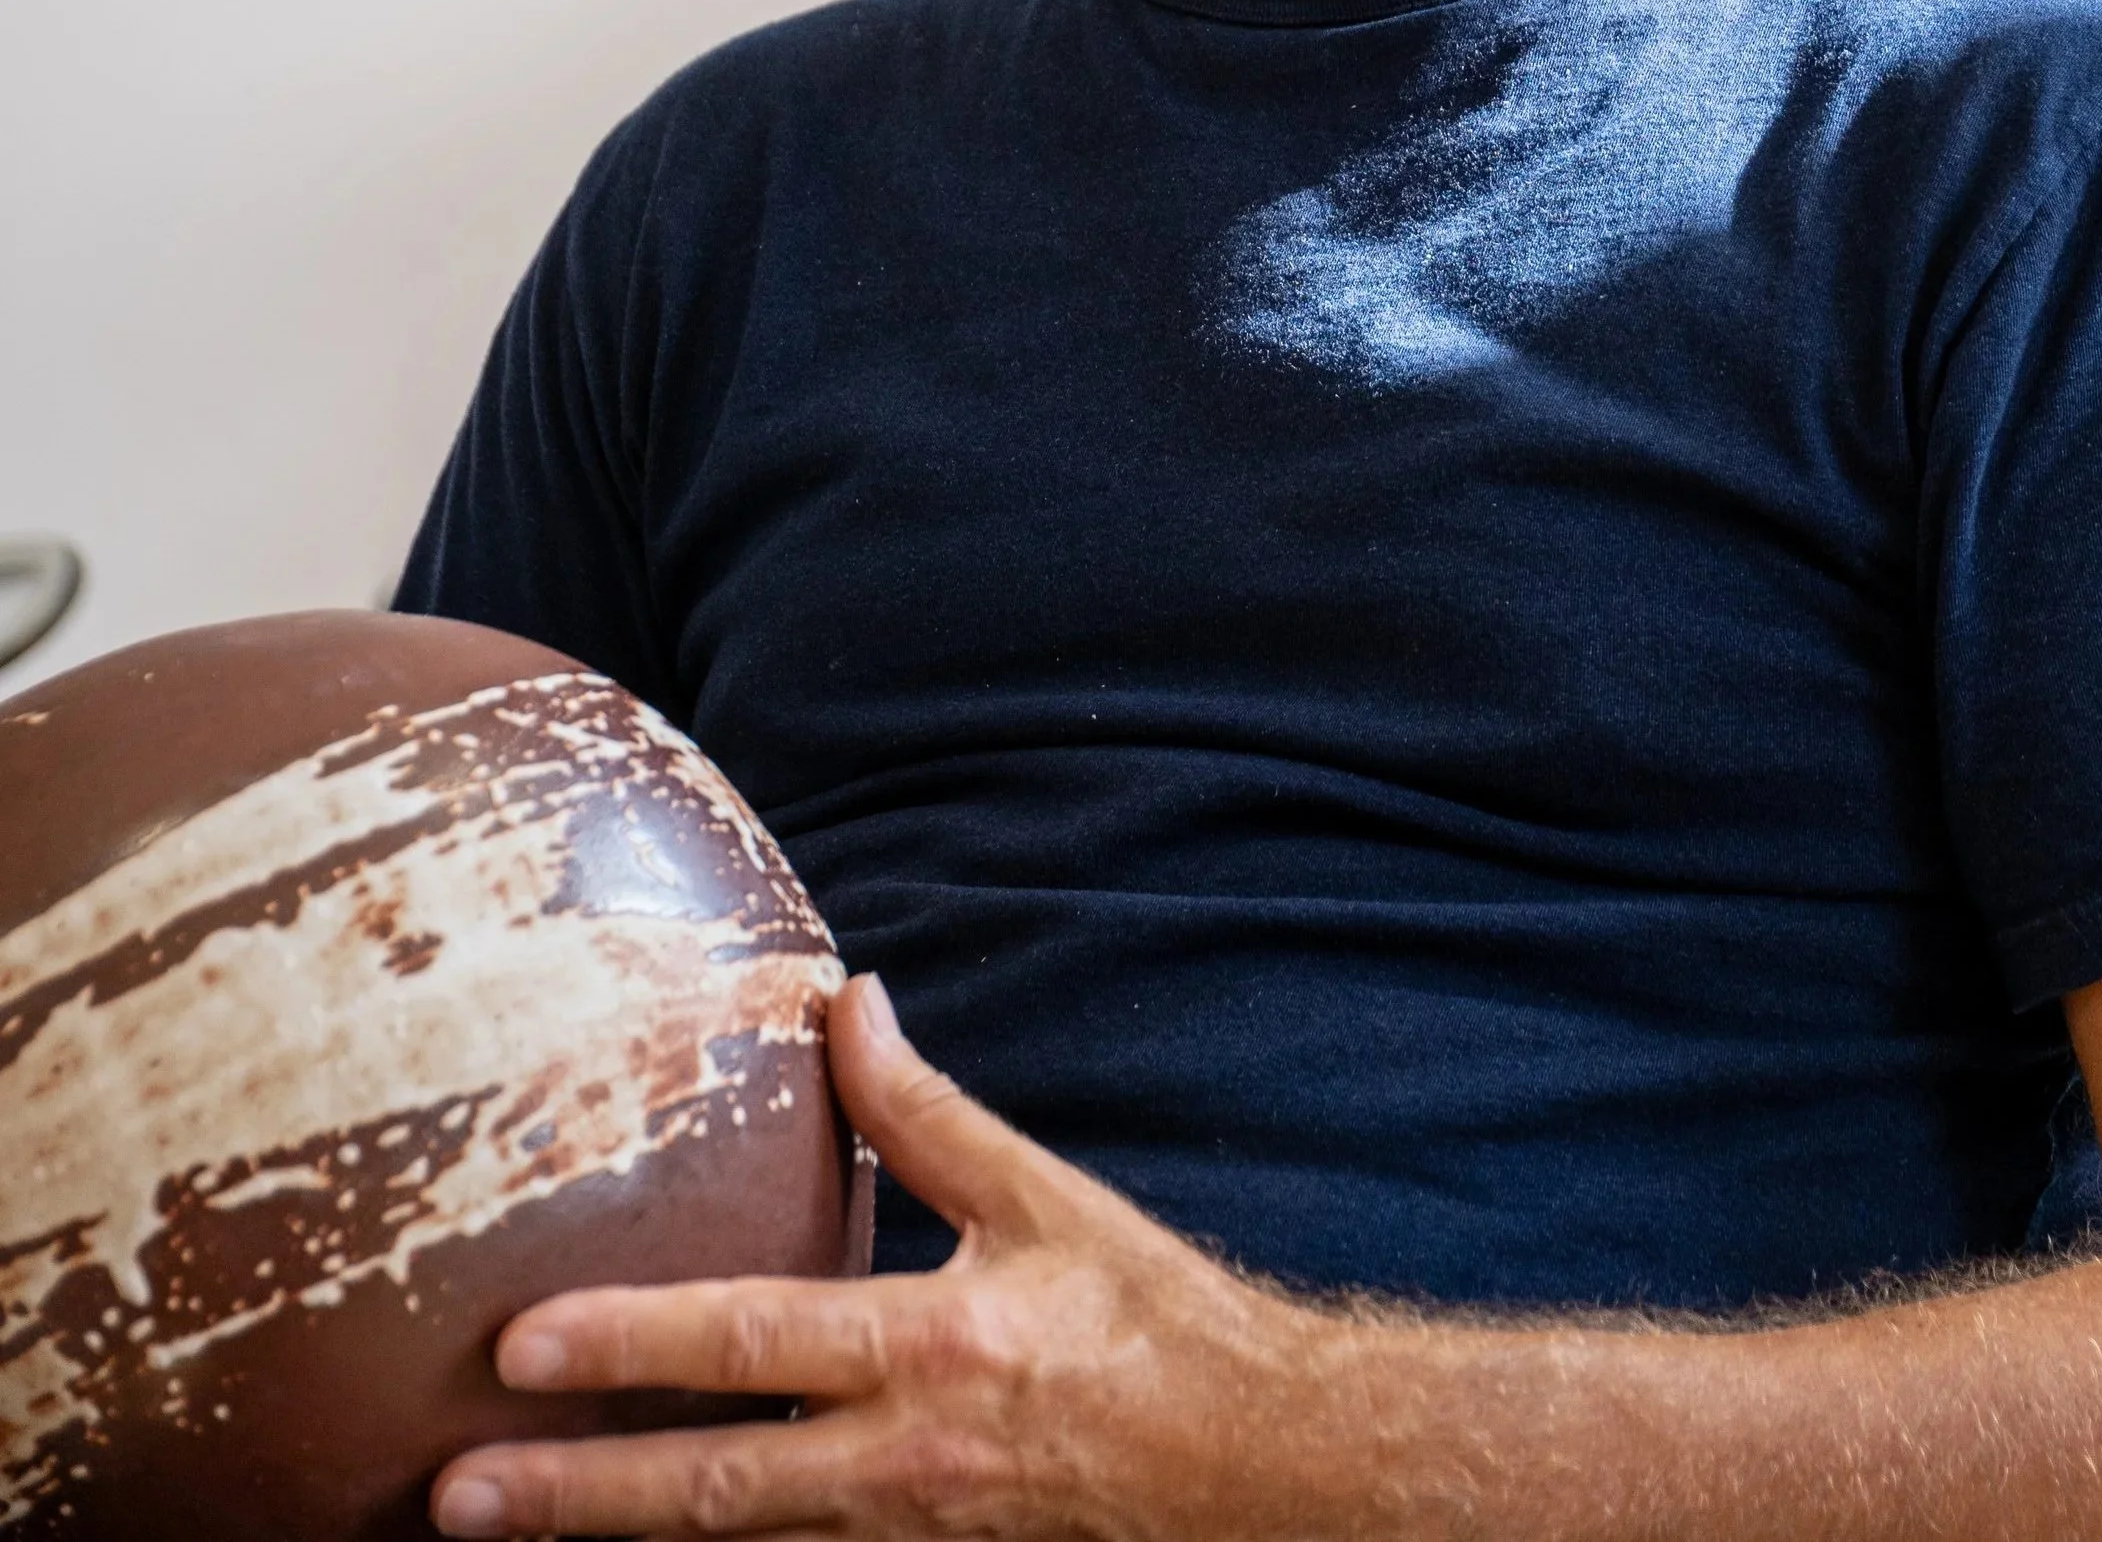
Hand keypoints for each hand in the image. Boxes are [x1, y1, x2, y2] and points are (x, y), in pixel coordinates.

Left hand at [429, 974, 1335, 1539]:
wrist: (1261, 1472)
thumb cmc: (1151, 1322)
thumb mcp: (1043, 1199)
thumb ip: (928, 1110)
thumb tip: (847, 1000)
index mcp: (933, 1343)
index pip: (749, 1343)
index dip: (630, 1345)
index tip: (519, 1346)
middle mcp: (906, 1461)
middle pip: (712, 1491)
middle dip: (575, 1499)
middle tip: (453, 1497)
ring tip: (510, 1540)